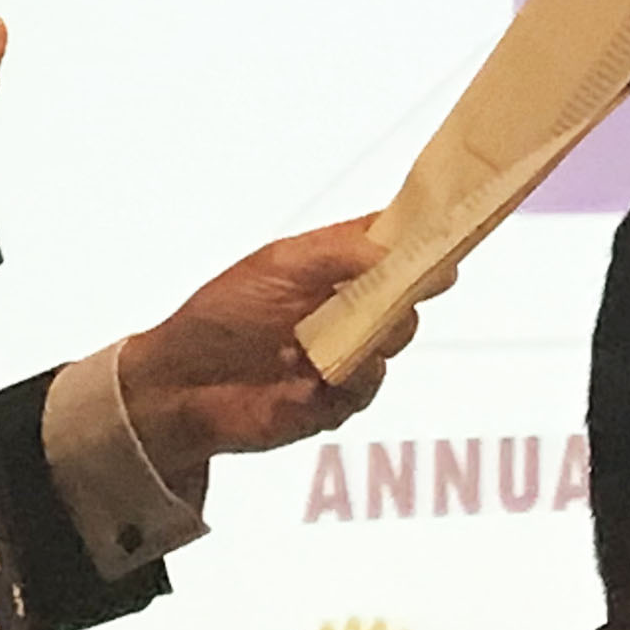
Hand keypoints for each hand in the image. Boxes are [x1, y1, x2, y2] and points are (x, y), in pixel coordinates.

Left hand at [114, 218, 439, 497]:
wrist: (180, 387)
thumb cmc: (222, 314)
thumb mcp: (278, 265)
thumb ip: (339, 252)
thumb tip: (395, 252)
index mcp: (335, 264)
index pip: (392, 240)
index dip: (422, 233)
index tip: (449, 229)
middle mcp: (347, 305)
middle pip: (406, 289)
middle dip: (413, 285)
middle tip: (416, 282)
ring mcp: (345, 352)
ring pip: (395, 336)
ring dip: (380, 331)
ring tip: (349, 331)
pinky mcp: (336, 400)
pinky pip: (369, 385)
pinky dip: (356, 376)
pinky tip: (323, 373)